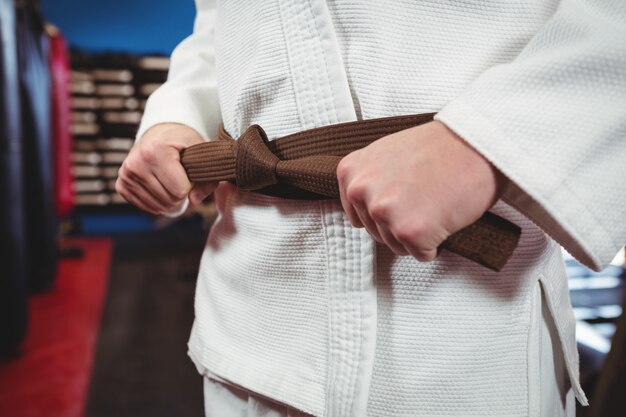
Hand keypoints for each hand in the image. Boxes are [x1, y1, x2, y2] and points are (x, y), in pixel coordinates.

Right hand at [116, 123, 216, 213]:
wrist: (159, 134)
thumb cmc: (181, 142)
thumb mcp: (200, 152)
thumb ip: (206, 178)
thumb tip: (194, 201)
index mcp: (155, 152)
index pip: (180, 191)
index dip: (189, 185)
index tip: (187, 171)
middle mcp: (136, 164)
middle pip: (169, 201)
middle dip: (180, 194)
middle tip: (179, 176)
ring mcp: (126, 175)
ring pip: (158, 207)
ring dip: (169, 199)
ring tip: (169, 180)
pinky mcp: (121, 185)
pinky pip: (145, 207)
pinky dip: (157, 201)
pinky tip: (159, 186)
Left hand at [337, 120, 503, 260]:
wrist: (476, 142)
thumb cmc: (440, 146)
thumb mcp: (387, 152)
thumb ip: (370, 179)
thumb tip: (365, 205)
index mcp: (352, 172)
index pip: (358, 214)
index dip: (386, 211)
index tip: (404, 199)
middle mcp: (360, 192)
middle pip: (377, 232)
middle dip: (402, 222)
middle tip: (425, 197)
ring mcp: (384, 212)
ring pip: (397, 246)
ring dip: (418, 234)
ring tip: (434, 203)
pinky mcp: (410, 232)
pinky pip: (421, 254)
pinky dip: (435, 244)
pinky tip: (444, 217)